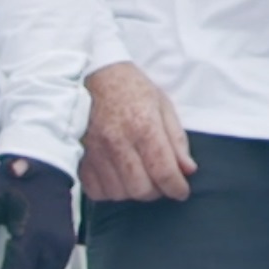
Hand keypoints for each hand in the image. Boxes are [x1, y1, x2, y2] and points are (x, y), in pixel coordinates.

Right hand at [79, 62, 194, 201]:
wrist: (94, 75)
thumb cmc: (133, 89)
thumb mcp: (163, 105)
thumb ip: (176, 140)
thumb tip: (188, 170)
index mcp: (143, 126)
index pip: (163, 171)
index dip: (177, 188)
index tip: (181, 191)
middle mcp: (118, 142)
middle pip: (141, 189)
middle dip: (157, 191)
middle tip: (161, 181)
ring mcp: (96, 151)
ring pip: (119, 193)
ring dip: (134, 191)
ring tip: (140, 177)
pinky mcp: (80, 157)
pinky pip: (96, 191)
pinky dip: (110, 191)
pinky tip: (118, 178)